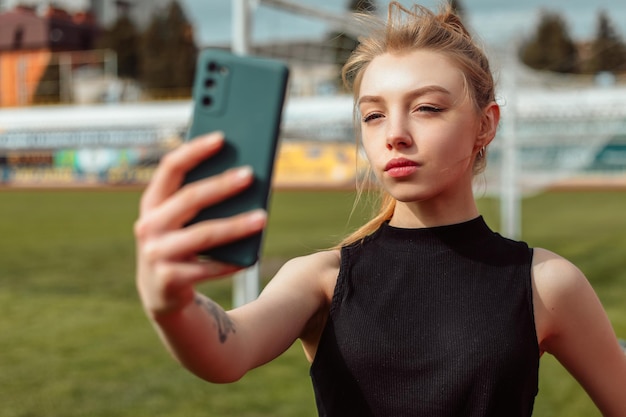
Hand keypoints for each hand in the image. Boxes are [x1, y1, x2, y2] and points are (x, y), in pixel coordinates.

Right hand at [134, 132, 266, 316]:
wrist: (162, 294)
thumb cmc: (181, 244)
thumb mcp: (181, 220)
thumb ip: (199, 199)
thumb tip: (243, 176)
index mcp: (152, 203)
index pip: (170, 168)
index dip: (194, 150)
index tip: (221, 137)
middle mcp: (148, 226)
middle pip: (189, 198)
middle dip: (222, 185)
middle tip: (250, 174)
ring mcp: (156, 254)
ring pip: (203, 235)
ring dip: (236, 226)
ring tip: (263, 217)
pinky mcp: (169, 280)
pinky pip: (208, 268)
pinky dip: (231, 261)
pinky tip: (252, 255)